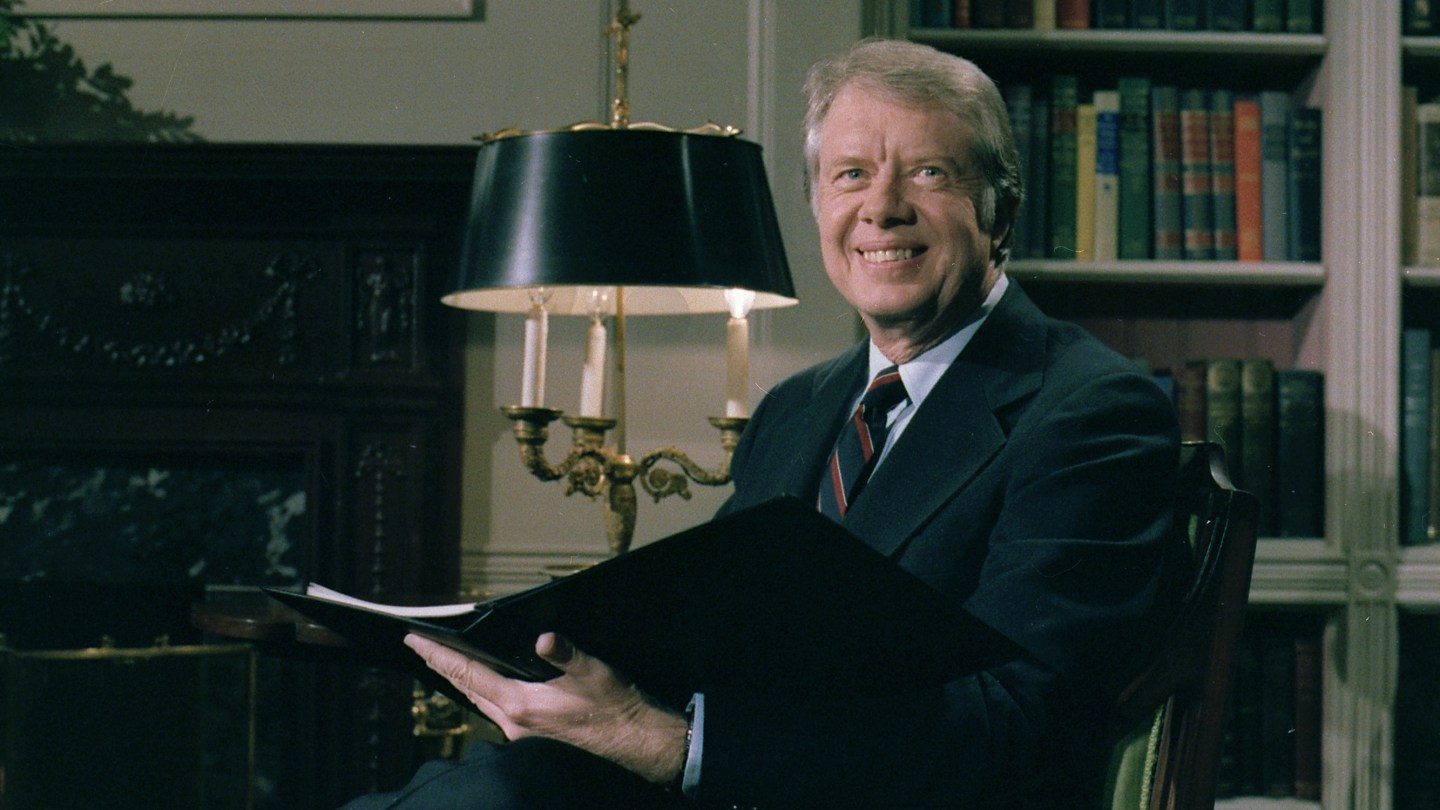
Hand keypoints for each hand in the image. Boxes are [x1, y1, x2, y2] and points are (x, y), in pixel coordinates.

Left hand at [405, 632, 688, 784]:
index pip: (468, 675)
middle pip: (467, 690)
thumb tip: (543, 638)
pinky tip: (485, 686)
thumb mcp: (594, 673)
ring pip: (480, 703)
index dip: (439, 655)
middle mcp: (514, 724)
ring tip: (446, 661)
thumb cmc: (618, 708)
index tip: (414, 641)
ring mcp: (522, 735)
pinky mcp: (533, 740)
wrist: (639, 744)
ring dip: (462, 681)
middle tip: (421, 647)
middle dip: (443, 667)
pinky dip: (482, 694)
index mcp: (521, 706)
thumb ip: (566, 653)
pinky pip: (496, 712)